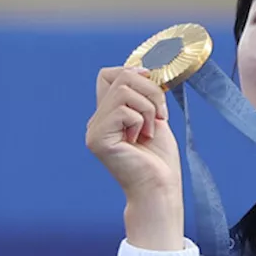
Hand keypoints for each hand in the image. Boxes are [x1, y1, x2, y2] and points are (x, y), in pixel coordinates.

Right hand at [86, 67, 184, 248]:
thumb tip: (144, 68)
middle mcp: (97, 120)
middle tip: (161, 116)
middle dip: (151, 90)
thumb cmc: (160, 159)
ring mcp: (94, 129)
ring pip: (124, 89)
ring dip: (149, 108)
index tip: (156, 88)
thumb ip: (145, 95)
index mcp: (109, 114)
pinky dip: (142, 121)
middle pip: (121, 76)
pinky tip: (140, 140)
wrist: (160, 187)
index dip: (134, 73)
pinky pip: (124, 110)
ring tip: (150, 131)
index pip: (109, 74)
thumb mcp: (156, 118)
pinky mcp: (97, 138)